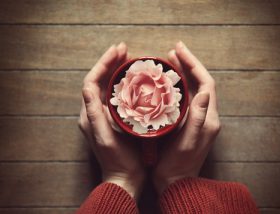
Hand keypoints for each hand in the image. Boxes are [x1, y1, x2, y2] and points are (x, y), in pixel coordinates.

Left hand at [78, 43, 144, 199]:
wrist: (124, 176)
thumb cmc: (117, 159)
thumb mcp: (105, 137)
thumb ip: (94, 113)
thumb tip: (88, 87)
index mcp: (89, 114)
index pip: (92, 81)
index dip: (103, 64)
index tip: (117, 51)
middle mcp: (93, 112)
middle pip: (99, 81)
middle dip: (110, 63)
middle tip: (124, 50)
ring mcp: (104, 115)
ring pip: (107, 87)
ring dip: (116, 71)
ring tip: (128, 59)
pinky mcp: (113, 119)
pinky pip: (116, 96)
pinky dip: (123, 84)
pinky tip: (134, 79)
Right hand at [153, 41, 220, 194]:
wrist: (176, 182)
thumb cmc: (179, 165)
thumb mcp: (189, 142)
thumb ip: (199, 117)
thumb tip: (206, 91)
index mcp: (209, 118)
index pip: (206, 83)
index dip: (194, 65)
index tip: (179, 50)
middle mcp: (206, 116)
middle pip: (200, 83)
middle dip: (188, 65)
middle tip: (173, 51)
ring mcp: (197, 119)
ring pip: (192, 90)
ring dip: (183, 74)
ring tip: (170, 61)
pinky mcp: (187, 123)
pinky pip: (185, 99)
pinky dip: (177, 87)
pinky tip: (166, 82)